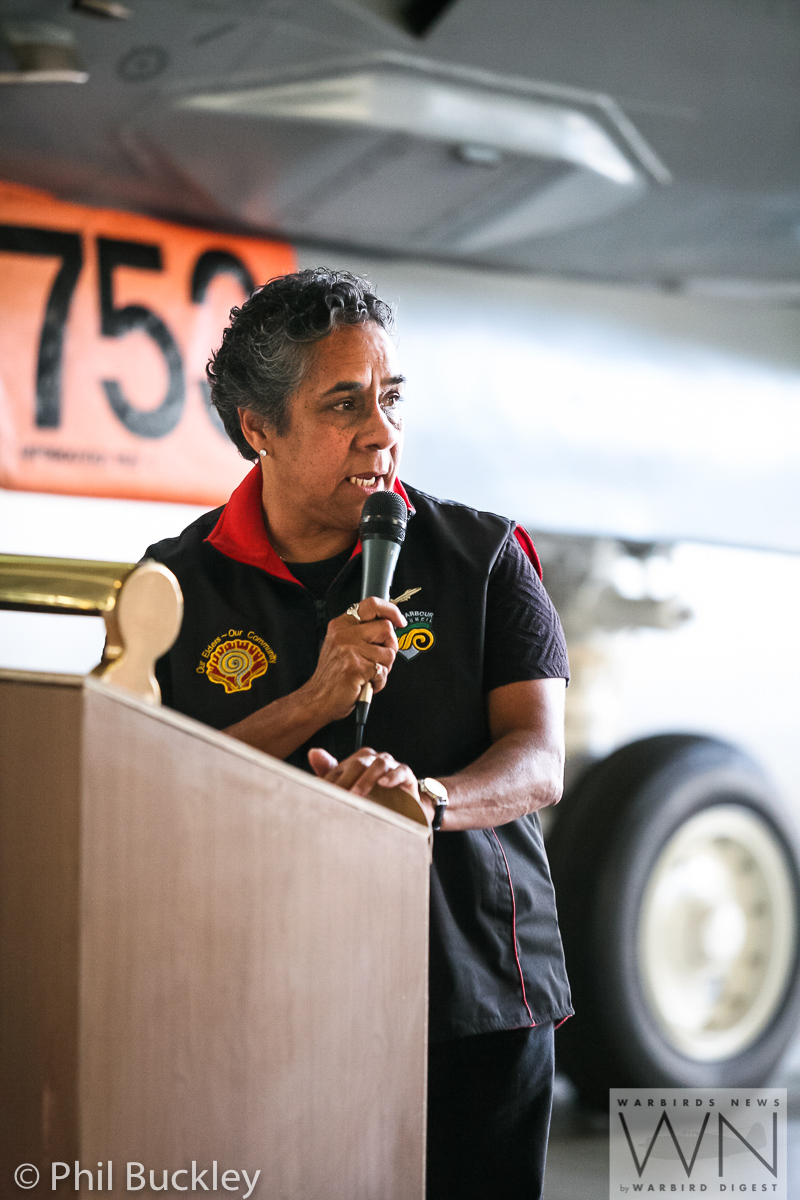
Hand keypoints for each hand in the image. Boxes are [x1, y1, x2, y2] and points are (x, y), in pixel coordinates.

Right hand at [300, 597, 405, 723]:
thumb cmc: (333, 677)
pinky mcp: (356, 667)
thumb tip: (391, 625)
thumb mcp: (343, 646)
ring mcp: (350, 650)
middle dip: (390, 646)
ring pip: (389, 652)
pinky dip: (379, 682)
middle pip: (386, 628)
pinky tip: (366, 683)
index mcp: (341, 625)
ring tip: (368, 674)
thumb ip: (363, 633)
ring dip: (384, 668)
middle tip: (378, 659)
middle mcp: (344, 634)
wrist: (318, 699)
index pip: (372, 605)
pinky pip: (383, 671)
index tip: (399, 620)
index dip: (391, 611)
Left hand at [308, 746, 430, 816]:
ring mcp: (390, 765)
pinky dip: (391, 777)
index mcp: (357, 761)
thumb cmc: (374, 793)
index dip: (329, 781)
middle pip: (357, 764)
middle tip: (336, 796)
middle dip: (345, 781)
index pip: (339, 768)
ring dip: (365, 780)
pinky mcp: (405, 774)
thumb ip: (330, 771)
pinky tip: (383, 784)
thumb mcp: (349, 785)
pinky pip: (400, 771)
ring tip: (356, 795)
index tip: (319, 794)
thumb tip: (313, 753)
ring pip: (378, 765)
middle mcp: (372, 759)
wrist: (402, 804)